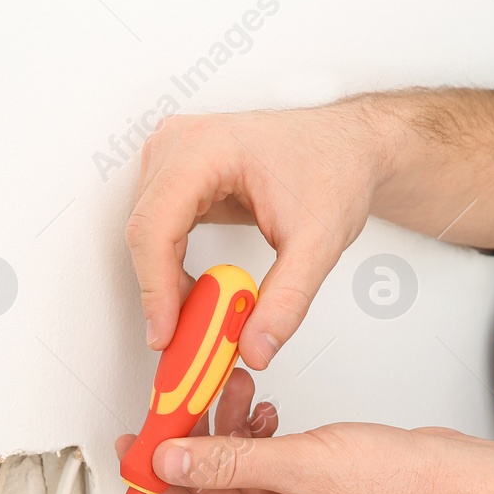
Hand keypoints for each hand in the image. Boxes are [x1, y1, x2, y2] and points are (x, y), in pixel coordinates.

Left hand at [118, 373, 493, 493]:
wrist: (456, 480)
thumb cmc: (401, 492)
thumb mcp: (298, 467)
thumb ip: (227, 462)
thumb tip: (170, 460)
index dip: (160, 484)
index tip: (137, 446)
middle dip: (197, 447)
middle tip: (177, 404)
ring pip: (235, 477)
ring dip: (228, 434)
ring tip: (228, 392)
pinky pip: (264, 469)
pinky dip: (256, 437)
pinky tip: (260, 410)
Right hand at [125, 106, 381, 368]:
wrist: (348, 146)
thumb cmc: (334, 168)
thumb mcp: (318, 242)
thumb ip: (287, 301)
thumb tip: (254, 348)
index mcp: (205, 148)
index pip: (155, 226)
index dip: (156, 288)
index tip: (166, 334)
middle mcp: (179, 146)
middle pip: (146, 235)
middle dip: (164, 296)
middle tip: (188, 342)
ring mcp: (173, 159)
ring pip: (148, 238)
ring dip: (169, 286)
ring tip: (205, 319)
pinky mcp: (178, 178)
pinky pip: (160, 233)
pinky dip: (175, 271)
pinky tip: (202, 294)